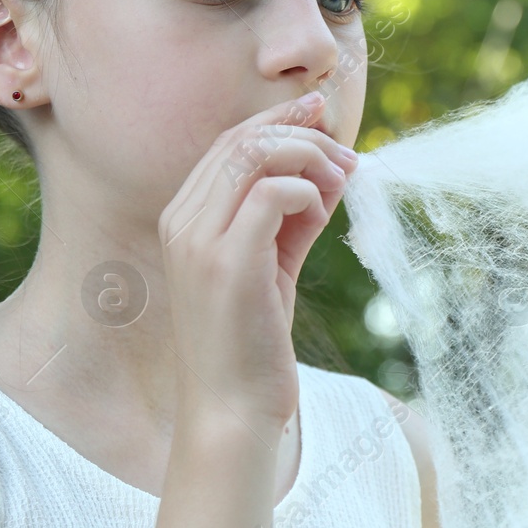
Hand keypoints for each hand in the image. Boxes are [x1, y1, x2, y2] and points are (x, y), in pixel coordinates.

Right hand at [158, 91, 358, 428]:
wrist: (230, 412)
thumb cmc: (252, 342)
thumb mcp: (273, 265)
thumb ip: (294, 216)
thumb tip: (332, 170)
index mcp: (184, 218)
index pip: (228, 142)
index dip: (277, 120)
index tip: (320, 116)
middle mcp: (181, 221)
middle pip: (241, 139)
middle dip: (301, 133)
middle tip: (346, 153)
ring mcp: (197, 241)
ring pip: (254, 155)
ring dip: (310, 158)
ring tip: (342, 180)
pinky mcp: (225, 263)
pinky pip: (272, 193)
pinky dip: (306, 192)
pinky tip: (320, 214)